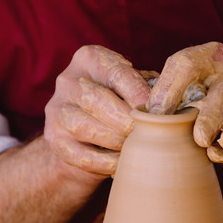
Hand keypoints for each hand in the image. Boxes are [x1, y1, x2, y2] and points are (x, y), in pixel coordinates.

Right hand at [44, 45, 150, 176]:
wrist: (87, 126)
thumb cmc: (119, 100)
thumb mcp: (132, 85)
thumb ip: (148, 88)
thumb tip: (170, 104)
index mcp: (90, 59)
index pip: (117, 73)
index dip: (140, 94)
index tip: (159, 112)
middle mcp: (67, 80)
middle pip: (96, 99)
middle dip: (126, 120)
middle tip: (148, 133)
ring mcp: (56, 109)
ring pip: (84, 126)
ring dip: (115, 141)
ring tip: (134, 147)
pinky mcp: (52, 137)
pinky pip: (78, 154)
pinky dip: (103, 162)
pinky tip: (121, 163)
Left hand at [147, 42, 222, 162]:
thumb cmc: (201, 88)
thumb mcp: (183, 79)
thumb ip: (166, 89)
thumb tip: (148, 113)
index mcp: (211, 56)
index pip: (188, 64)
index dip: (170, 87)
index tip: (156, 113)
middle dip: (211, 118)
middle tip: (200, 138)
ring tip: (211, 149)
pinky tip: (217, 154)